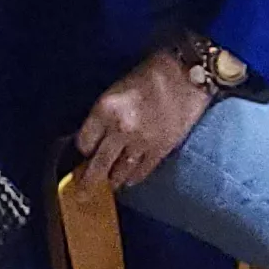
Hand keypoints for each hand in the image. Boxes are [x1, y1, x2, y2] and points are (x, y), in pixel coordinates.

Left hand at [73, 49, 212, 190]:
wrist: (186, 74)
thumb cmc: (150, 74)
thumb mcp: (116, 89)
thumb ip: (104, 115)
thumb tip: (96, 137)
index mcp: (105, 109)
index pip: (84, 142)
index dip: (83, 149)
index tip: (85, 152)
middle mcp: (120, 128)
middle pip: (98, 164)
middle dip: (88, 182)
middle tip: (82, 194)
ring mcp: (141, 142)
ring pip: (120, 172)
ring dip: (112, 181)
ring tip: (108, 185)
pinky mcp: (160, 149)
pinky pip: (141, 171)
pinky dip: (133, 178)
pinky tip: (129, 180)